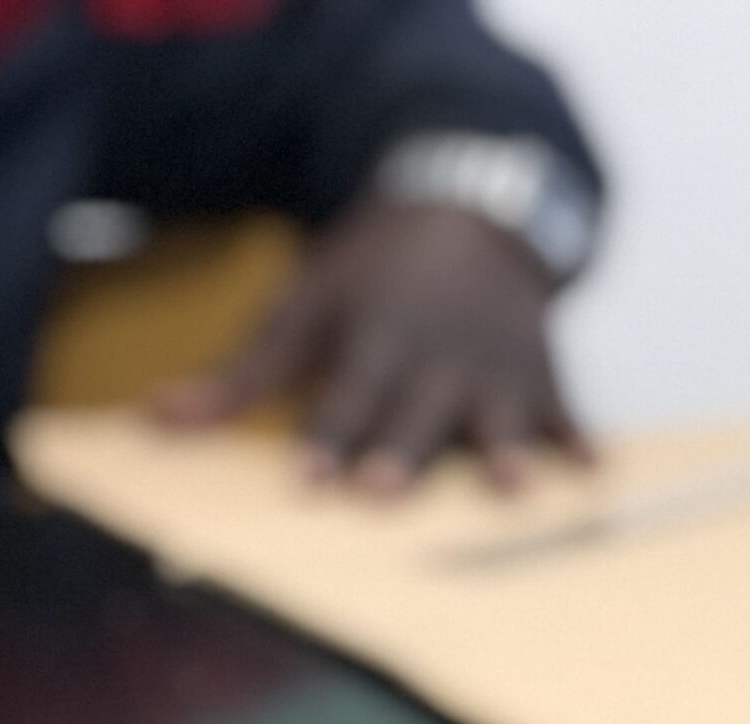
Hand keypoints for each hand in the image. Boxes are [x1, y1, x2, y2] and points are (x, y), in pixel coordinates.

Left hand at [155, 198, 591, 494]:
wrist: (465, 205)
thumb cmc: (370, 276)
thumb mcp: (301, 307)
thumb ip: (239, 377)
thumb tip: (155, 420)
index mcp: (375, 342)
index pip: (344, 399)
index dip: (326, 438)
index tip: (308, 480)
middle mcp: (435, 359)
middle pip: (413, 414)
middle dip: (400, 451)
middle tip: (384, 492)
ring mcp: (494, 367)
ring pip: (494, 416)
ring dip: (502, 451)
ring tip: (509, 490)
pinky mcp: (541, 373)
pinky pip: (563, 410)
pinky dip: (579, 439)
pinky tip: (593, 473)